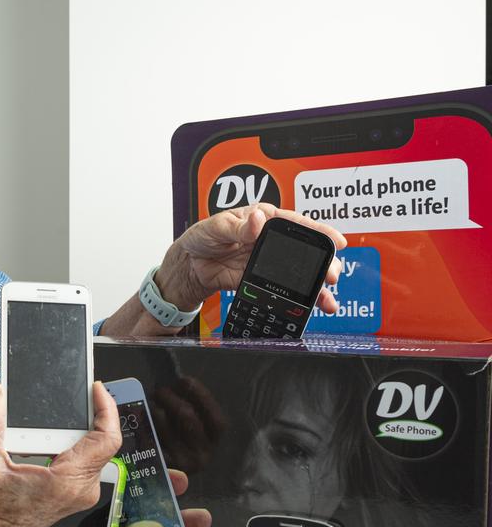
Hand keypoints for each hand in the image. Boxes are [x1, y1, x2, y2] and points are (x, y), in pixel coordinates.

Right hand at [0, 381, 122, 526]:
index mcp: (66, 483)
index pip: (106, 441)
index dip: (107, 410)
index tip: (97, 390)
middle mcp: (80, 490)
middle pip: (102, 442)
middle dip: (89, 415)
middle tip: (75, 395)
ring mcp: (80, 492)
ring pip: (96, 450)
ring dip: (81, 429)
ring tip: (62, 413)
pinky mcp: (75, 491)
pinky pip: (87, 459)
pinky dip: (75, 442)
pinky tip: (56, 433)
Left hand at [150, 376, 225, 474]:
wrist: (153, 474)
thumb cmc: (176, 436)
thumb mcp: (189, 422)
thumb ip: (189, 403)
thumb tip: (178, 380)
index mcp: (213, 442)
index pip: (217, 420)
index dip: (202, 396)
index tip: (185, 380)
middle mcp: (202, 456)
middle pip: (187, 417)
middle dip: (170, 397)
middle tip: (159, 390)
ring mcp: (181, 464)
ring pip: (165, 424)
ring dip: (154, 407)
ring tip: (148, 401)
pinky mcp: (159, 467)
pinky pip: (148, 436)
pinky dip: (143, 423)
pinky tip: (139, 416)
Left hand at [155, 204, 346, 311]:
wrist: (189, 264)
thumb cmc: (203, 236)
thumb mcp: (217, 226)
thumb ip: (239, 226)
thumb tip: (257, 219)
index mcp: (265, 219)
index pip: (297, 224)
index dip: (319, 232)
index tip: (336, 240)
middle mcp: (272, 240)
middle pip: (306, 251)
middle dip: (324, 263)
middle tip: (332, 274)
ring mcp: (270, 262)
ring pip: (300, 273)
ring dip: (316, 286)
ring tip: (327, 298)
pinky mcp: (262, 280)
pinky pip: (284, 290)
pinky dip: (298, 299)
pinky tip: (311, 307)